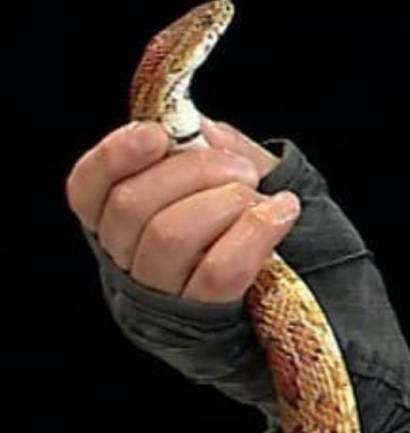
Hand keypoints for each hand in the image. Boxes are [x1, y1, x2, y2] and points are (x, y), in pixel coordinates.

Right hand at [66, 117, 297, 301]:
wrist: (298, 265)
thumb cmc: (246, 209)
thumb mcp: (222, 167)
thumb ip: (199, 144)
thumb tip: (186, 120)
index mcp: (120, 217)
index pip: (88, 186)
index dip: (114, 156)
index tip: (157, 134)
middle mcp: (127, 258)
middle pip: (131, 205)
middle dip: (196, 170)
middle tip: (242, 169)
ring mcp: (162, 291)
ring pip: (170, 235)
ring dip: (227, 201)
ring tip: (261, 196)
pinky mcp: (206, 312)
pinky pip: (219, 270)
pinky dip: (256, 231)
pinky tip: (281, 211)